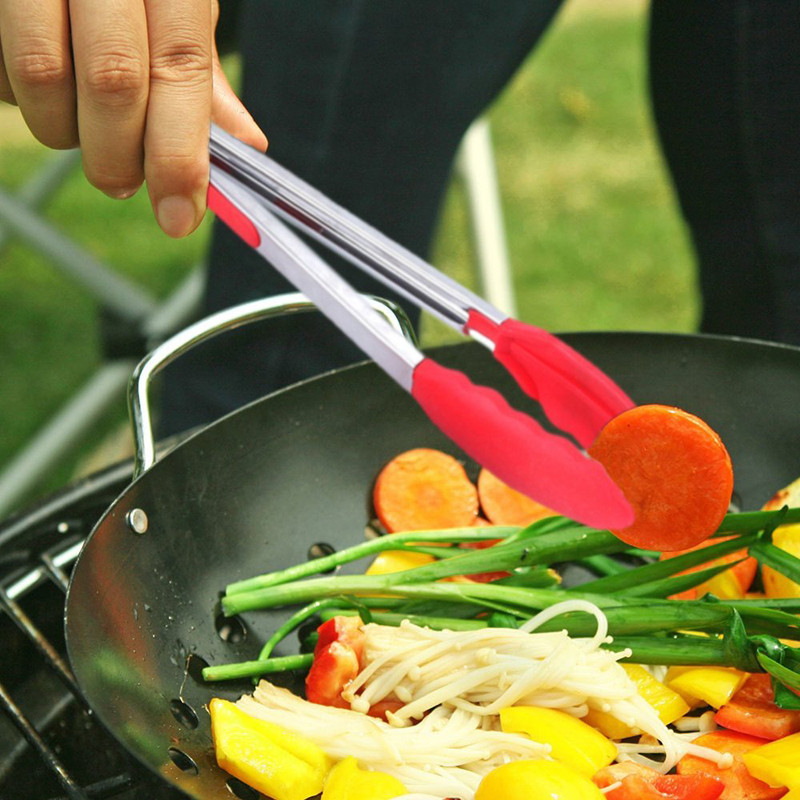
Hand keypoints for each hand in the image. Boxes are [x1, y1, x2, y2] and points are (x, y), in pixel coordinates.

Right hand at [0, 0, 266, 237]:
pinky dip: (17, 96)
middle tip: (121, 183)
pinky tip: (42, 86)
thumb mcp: (177, 2)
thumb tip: (247, 146)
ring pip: (40, 77)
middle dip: (119, 156)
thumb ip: (200, 75)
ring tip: (76, 124)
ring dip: (61, 129)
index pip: (180, 71)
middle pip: (113, 81)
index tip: (179, 217)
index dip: (180, 155)